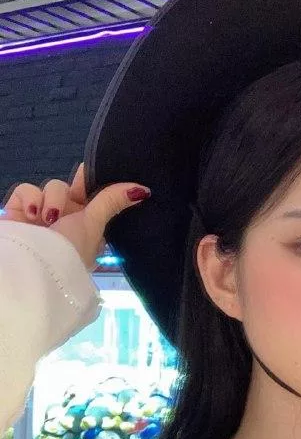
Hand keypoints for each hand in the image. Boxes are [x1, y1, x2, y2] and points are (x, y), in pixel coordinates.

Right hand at [0, 162, 150, 269]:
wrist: (30, 266)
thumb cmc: (69, 249)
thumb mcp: (94, 225)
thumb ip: (112, 201)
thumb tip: (143, 190)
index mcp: (89, 227)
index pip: (95, 197)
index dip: (97, 184)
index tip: (103, 172)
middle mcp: (67, 220)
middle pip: (73, 188)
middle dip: (74, 189)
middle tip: (75, 193)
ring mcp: (42, 215)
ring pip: (52, 186)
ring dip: (53, 200)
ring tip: (49, 220)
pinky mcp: (19, 211)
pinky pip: (27, 189)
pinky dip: (30, 198)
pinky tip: (32, 215)